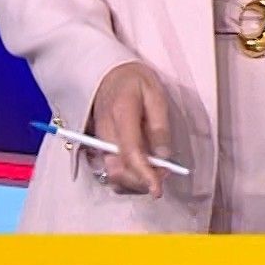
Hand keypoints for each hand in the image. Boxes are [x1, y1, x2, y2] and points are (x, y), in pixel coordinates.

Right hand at [86, 60, 172, 197]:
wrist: (108, 74)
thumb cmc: (135, 81)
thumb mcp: (155, 94)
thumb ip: (160, 126)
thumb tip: (163, 158)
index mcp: (121, 113)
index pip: (130, 152)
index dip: (144, 175)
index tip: (158, 190)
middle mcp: (105, 131)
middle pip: (118, 171)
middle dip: (143, 181)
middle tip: (165, 173)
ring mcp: (99, 142)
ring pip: (113, 177)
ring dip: (136, 183)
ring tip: (156, 171)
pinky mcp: (99, 148)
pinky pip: (111, 173)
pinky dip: (128, 180)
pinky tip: (143, 171)